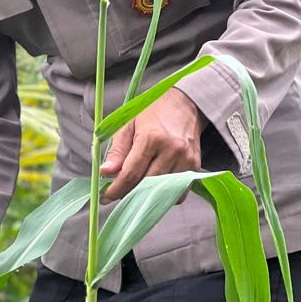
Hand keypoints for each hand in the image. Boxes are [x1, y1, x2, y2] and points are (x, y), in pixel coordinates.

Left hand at [100, 89, 205, 203]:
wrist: (184, 104)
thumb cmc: (153, 113)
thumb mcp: (128, 125)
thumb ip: (117, 151)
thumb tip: (105, 172)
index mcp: (151, 138)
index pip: (131, 174)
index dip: (116, 189)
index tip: (105, 197)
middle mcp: (171, 150)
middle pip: (146, 185)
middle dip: (128, 193)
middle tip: (117, 192)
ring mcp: (186, 159)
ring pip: (162, 191)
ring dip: (146, 194)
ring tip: (134, 187)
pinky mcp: (195, 166)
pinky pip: (178, 192)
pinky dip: (165, 193)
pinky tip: (155, 184)